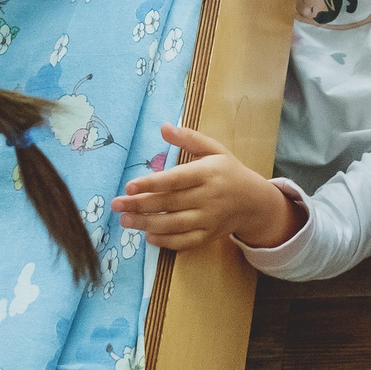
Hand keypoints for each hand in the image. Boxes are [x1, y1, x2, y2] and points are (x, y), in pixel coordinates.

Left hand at [113, 123, 297, 250]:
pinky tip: (148, 236)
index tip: (129, 186)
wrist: (254, 201)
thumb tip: (163, 126)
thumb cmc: (228, 171)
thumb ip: (188, 138)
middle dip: (140, 205)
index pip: (175, 180)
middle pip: (169, 203)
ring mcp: (209, 219)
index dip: (151, 184)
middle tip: (116, 205)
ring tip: (125, 220)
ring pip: (174, 224)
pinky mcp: (209, 236)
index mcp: (207, 173)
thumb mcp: (214, 149)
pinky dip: (166, 242)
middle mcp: (208, 197)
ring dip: (146, 224)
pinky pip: (184, 242)